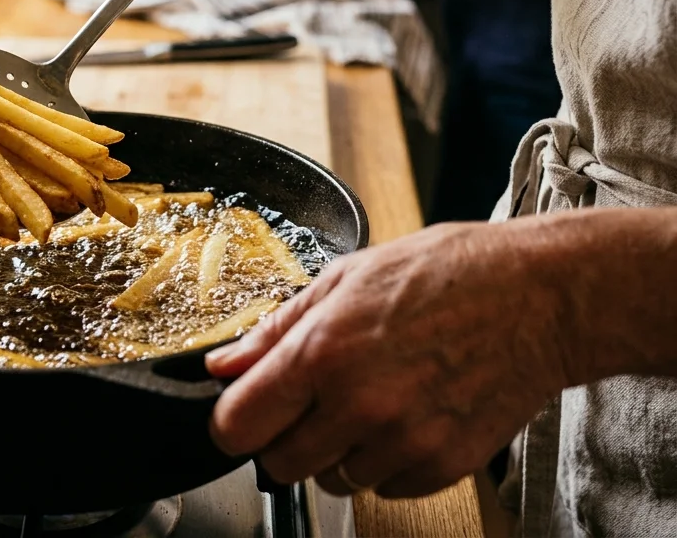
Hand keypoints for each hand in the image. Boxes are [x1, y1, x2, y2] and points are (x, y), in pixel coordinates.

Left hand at [205, 219, 572, 498]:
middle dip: (282, 438)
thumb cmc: (447, 274)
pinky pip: (384, 488)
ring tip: (369, 398)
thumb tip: (224, 363)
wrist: (538, 299)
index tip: (240, 410)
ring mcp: (403, 440)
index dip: (230, 421)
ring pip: (332, 480)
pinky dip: (385, 462)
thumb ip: (276, 328)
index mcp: (323, 351)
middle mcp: (358, 404)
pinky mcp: (442, 466)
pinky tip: (404, 415)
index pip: (237, 425)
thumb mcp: (346, 278)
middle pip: (278, 465)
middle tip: (308, 402)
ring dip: (336, 450)